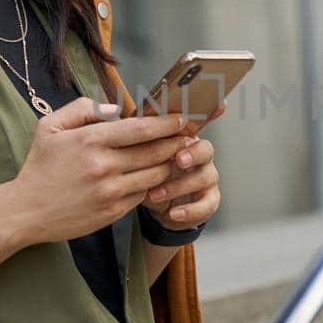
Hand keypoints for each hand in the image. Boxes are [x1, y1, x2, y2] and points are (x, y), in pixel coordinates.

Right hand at [10, 97, 195, 244]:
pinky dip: (152, 185)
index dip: (166, 122)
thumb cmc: (39, 166)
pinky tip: (154, 177)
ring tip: (175, 156)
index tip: (180, 117)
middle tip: (187, 135)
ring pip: (155, 175)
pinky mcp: (112, 212)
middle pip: (155, 151)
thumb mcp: (50, 128)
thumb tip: (115, 108)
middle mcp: (104, 166)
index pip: (141, 129)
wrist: (25, 211)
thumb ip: (82, 109)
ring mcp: (110, 191)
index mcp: (91, 140)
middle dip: (176, 142)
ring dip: (168, 165)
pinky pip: (143, 195)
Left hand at [141, 101, 226, 228]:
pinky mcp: (208, 199)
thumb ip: (131, 133)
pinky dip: (191, 210)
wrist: (155, 203)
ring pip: (206, 177)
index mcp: (183, 137)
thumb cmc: (144, 170)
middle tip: (177, 160)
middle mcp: (199, 154)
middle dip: (192, 154)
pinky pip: (208, 204)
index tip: (210, 108)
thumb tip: (112, 111)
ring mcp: (206, 176)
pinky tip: (174, 213)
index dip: (209, 112)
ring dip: (181, 185)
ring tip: (156, 194)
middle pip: (206, 148)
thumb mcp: (136, 152)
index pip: (197, 121)